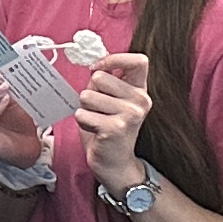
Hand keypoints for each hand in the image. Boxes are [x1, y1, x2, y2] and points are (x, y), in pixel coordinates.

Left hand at [73, 51, 155, 195]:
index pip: (139, 61)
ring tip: (97, 121)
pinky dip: (82, 122)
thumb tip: (93, 65)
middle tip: (98, 110)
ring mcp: (130, 114)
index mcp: (140, 90)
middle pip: (100, 77)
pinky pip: (82, 114)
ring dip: (84, 109)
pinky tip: (95, 131)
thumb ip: (104, 82)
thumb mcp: (109, 100)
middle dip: (89, 92)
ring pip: (87, 95)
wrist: (114, 162)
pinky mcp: (115, 128)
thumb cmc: (107, 128)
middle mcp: (140, 100)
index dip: (114, 59)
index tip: (96, 68)